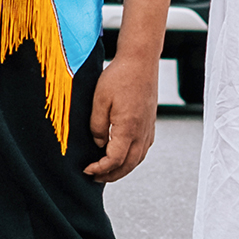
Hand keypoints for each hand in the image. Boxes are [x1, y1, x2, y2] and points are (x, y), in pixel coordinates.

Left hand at [82, 49, 160, 180]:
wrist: (141, 61)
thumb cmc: (119, 77)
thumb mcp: (99, 100)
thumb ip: (97, 126)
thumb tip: (99, 144)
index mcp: (128, 128)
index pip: (115, 160)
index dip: (100, 169)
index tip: (87, 169)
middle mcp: (142, 132)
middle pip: (129, 165)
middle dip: (111, 175)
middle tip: (95, 177)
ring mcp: (148, 128)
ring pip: (138, 159)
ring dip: (123, 169)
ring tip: (107, 172)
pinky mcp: (151, 123)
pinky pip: (143, 149)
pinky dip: (133, 159)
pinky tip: (123, 156)